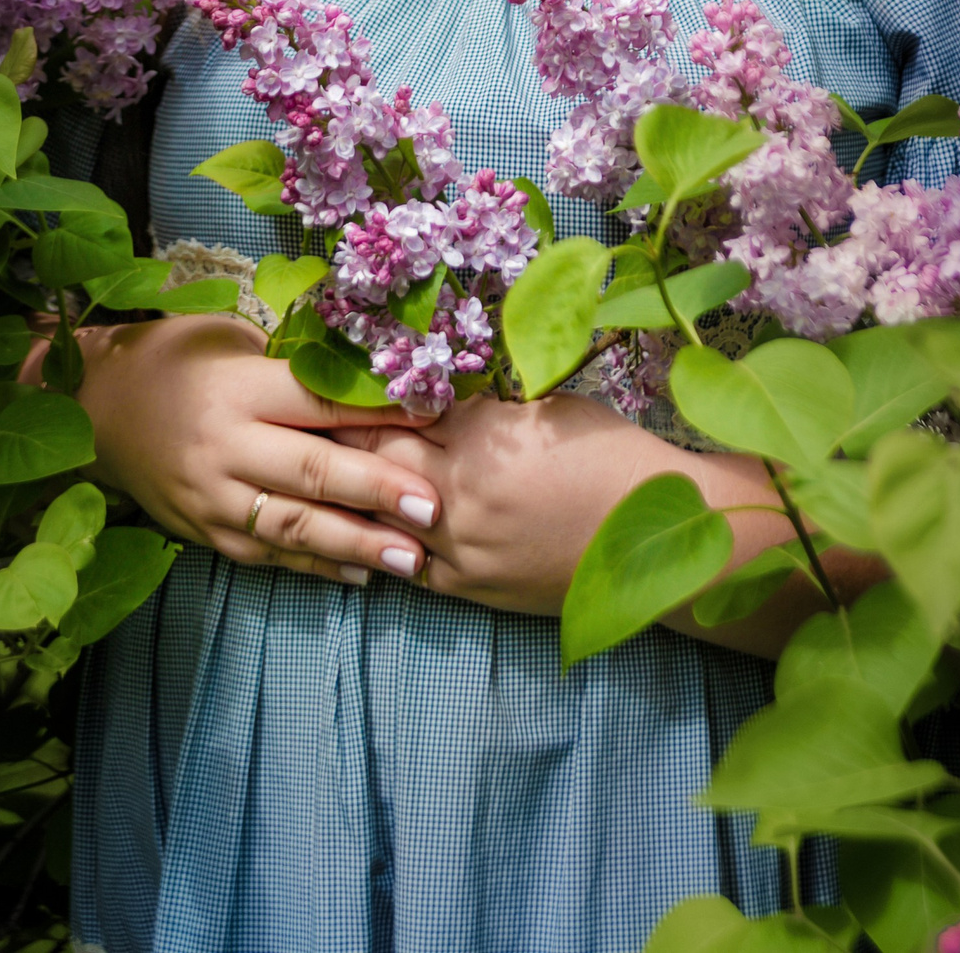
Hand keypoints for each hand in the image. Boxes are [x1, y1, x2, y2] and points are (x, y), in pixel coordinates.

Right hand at [32, 315, 442, 586]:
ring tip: (411, 559)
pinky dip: (315, 568)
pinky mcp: (205, 532)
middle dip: (378, 491)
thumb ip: (292, 365)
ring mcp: (213, 496)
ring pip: (293, 526)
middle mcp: (225, 446)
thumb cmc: (176, 357)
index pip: (320, 400)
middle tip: (434, 507)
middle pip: (312, 470)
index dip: (379, 410)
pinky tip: (360, 575)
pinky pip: (268, 555)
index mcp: (237, 388)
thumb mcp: (231, 339)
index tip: (434, 416)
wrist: (97, 408)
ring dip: (356, 544)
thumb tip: (374, 376)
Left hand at [340, 394, 882, 654]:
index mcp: (481, 437)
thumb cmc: (608, 453)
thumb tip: (431, 383)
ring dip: (352, 490)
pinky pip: (407, 563)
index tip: (329, 372)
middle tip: (304, 415)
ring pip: (382, 514)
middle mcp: (461, 494)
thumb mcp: (544, 406)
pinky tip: (360, 524)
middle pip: (378, 457)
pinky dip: (383, 541)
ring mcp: (462, 547)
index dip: (360, 391)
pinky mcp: (470, 587)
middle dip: (342, 435)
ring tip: (317, 468)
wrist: (654, 538)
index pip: (397, 408)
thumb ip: (482, 401)